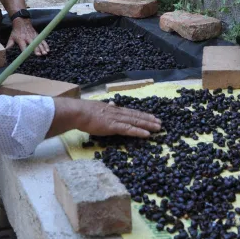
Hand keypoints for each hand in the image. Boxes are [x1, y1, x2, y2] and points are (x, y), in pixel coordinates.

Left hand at [6, 18, 49, 55]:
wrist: (21, 21)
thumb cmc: (16, 31)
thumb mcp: (11, 37)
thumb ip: (9, 45)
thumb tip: (6, 51)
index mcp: (21, 39)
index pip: (23, 46)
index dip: (25, 51)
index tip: (27, 56)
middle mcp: (28, 37)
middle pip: (32, 44)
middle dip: (36, 49)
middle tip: (39, 55)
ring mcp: (33, 36)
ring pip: (39, 42)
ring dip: (42, 48)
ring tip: (44, 53)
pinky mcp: (37, 35)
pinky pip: (42, 40)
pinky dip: (45, 44)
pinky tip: (48, 49)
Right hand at [47, 97, 161, 138]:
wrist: (78, 112)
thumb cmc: (85, 112)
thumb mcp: (98, 107)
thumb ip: (107, 107)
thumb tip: (112, 103)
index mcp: (114, 109)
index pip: (131, 112)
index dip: (142, 114)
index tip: (151, 116)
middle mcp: (118, 113)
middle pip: (137, 116)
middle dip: (149, 119)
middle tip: (160, 122)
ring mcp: (117, 119)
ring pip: (136, 122)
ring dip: (148, 125)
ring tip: (158, 127)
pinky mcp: (114, 126)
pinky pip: (129, 130)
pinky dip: (139, 132)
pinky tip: (148, 134)